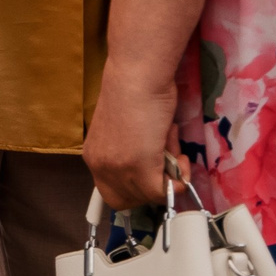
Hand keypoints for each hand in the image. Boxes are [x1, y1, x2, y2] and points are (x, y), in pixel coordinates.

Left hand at [84, 62, 183, 211]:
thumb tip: (156, 168)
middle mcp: (101, 167)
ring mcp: (119, 171)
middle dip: (153, 185)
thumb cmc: (134, 90)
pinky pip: (166, 192)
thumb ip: (132, 153)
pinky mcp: (141, 171)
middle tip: (166, 160)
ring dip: (169, 175)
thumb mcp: (125, 131)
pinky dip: (180, 180)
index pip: (111, 193)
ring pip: (151, 196)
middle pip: (130, 200)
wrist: (137, 75)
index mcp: (94, 156)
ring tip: (172, 145)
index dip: (136, 188)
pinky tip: (181, 158)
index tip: (153, 171)